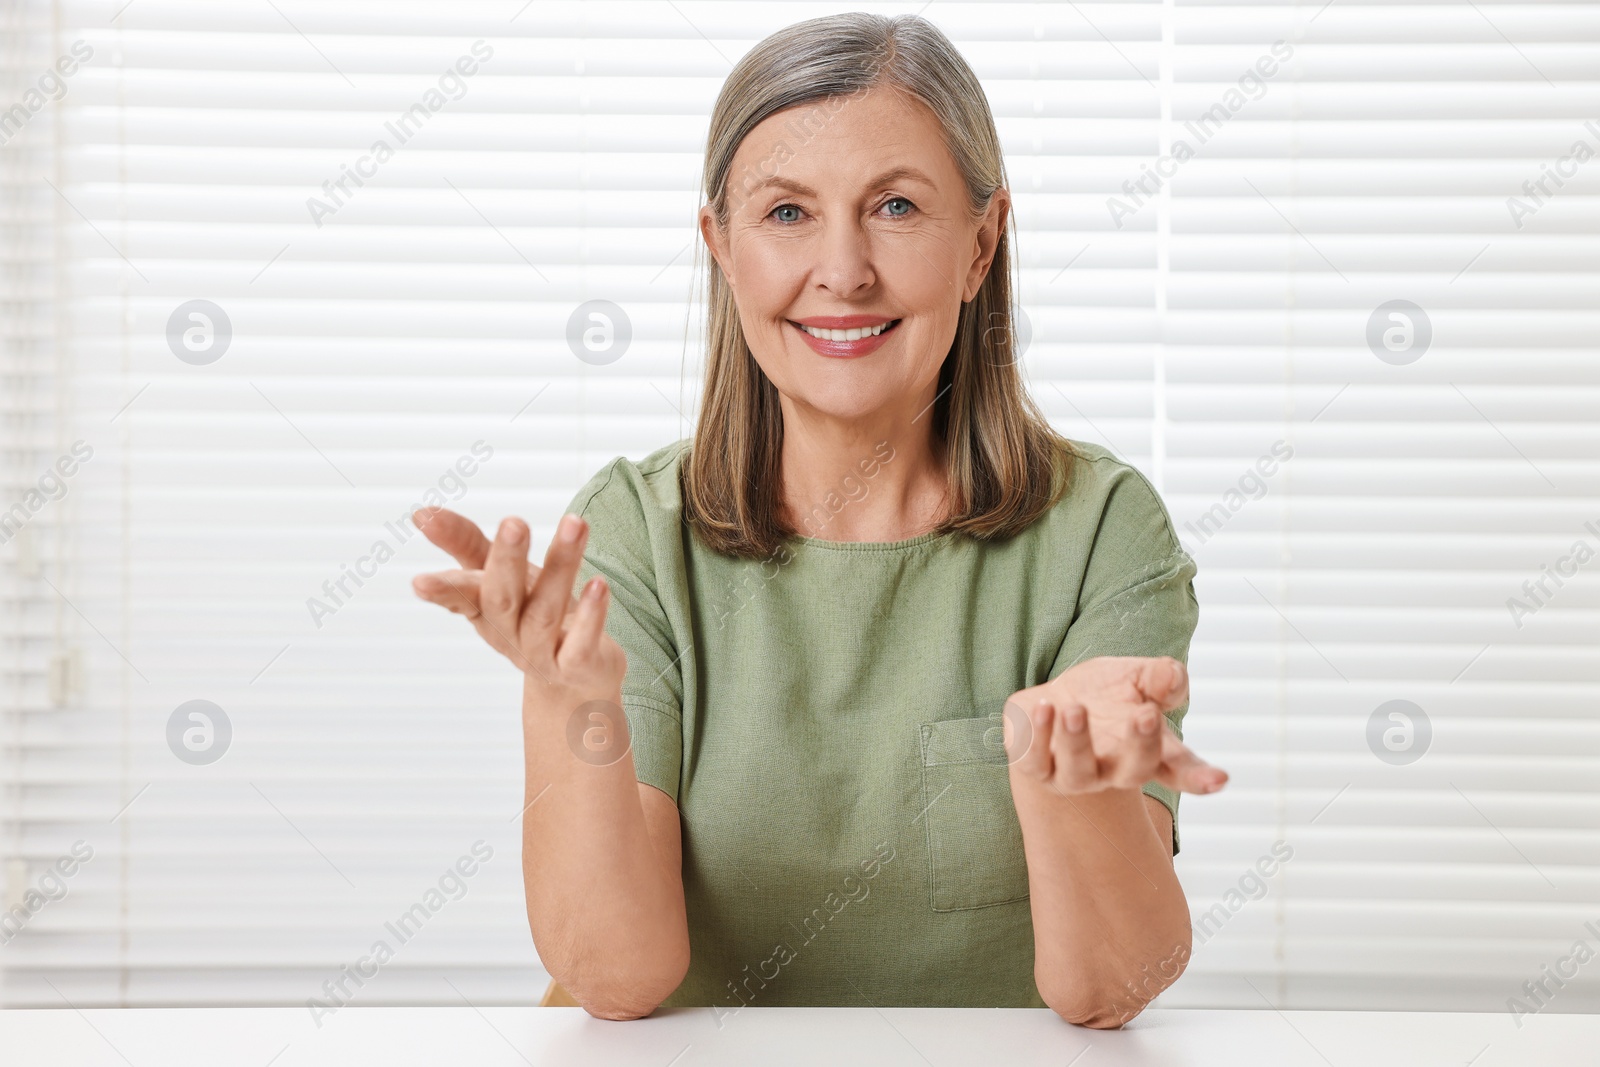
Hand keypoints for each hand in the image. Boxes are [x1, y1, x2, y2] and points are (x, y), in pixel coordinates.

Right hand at [410, 507, 625, 699]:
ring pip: (545, 611)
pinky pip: (581, 643)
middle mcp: (507, 633)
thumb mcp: (499, 577)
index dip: (443, 588)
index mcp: (483, 610)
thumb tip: (421, 513)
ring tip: (575, 525)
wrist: (576, 680)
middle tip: (514, 522)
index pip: (461, 593)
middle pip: (502, 598)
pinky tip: (599, 585)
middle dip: (506, 559)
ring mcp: (541, 654)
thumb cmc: (532, 613)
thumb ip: (465, 544)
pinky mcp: (576, 667)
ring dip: (561, 566)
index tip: (420, 580)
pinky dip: (591, 615)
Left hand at [1001, 656, 1226, 796]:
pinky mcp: (1036, 766)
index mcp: (1148, 752)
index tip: (1219, 779)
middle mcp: (1113, 770)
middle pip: (1133, 772)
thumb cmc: (1105, 694)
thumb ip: (1161, 677)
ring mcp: (1073, 775)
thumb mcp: (1137, 675)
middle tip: (1147, 714)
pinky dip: (1038, 736)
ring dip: (1076, 740)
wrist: (1053, 703)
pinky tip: (1044, 706)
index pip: (1179, 769)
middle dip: (1140, 746)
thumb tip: (1173, 678)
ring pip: (1077, 772)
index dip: (1198, 777)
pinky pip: (1034, 761)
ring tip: (1074, 708)